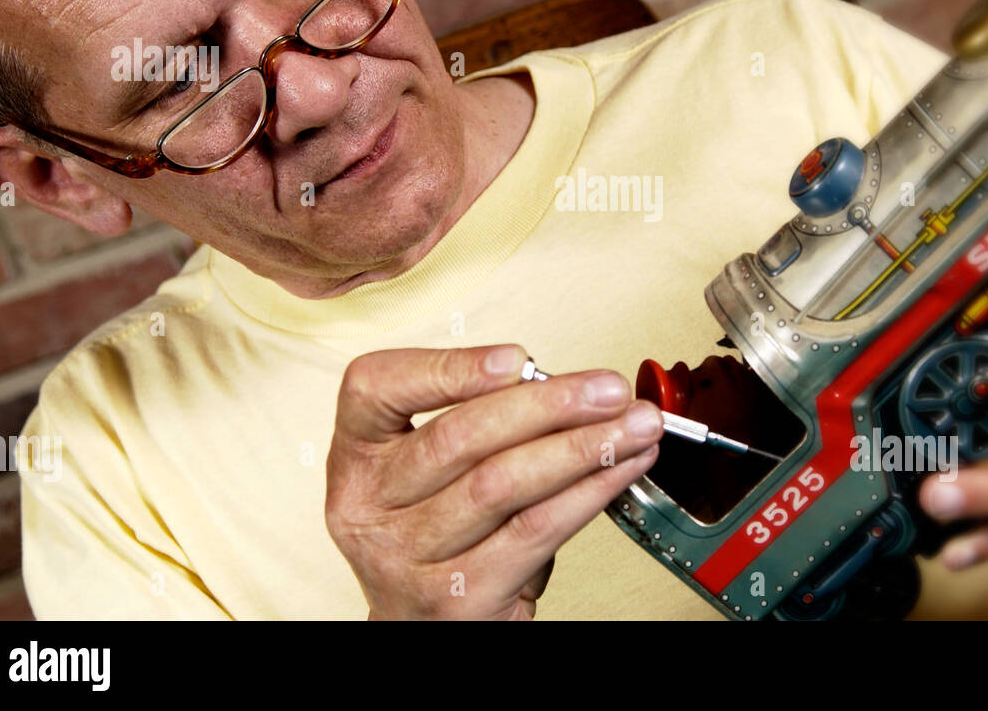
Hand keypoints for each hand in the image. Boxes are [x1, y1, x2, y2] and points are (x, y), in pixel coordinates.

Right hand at [325, 344, 662, 618]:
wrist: (425, 629)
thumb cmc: (439, 537)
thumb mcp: (434, 475)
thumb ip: (481, 425)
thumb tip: (570, 390)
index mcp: (356, 458)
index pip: (375, 389)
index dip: (448, 368)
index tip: (518, 357)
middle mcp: (368, 508)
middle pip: (458, 437)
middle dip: (548, 404)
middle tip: (606, 390)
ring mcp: (408, 557)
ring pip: (503, 483)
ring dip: (582, 447)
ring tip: (632, 427)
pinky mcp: (457, 598)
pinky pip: (534, 530)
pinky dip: (588, 492)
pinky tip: (618, 470)